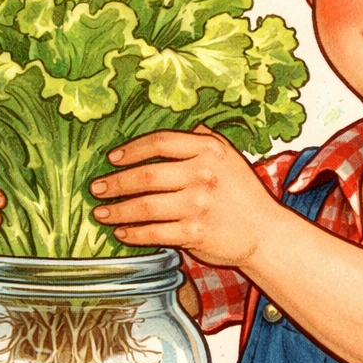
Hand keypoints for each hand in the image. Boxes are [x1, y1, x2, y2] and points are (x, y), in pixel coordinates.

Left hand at [90, 126, 278, 267]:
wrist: (266, 232)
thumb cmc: (243, 195)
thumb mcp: (229, 158)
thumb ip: (204, 140)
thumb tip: (184, 128)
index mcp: (209, 150)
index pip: (160, 142)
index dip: (131, 150)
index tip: (112, 158)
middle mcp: (203, 174)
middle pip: (145, 175)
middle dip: (114, 182)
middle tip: (96, 188)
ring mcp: (198, 204)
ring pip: (144, 206)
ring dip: (116, 211)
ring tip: (101, 213)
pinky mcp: (195, 233)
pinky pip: (154, 232)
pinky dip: (133, 233)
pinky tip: (122, 233)